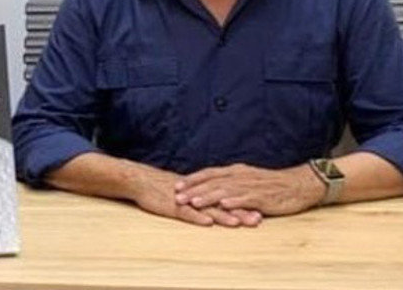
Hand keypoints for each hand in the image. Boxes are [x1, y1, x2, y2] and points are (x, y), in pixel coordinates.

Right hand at [129, 166, 261, 227]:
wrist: (141, 180)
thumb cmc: (164, 188)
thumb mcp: (188, 192)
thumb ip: (203, 197)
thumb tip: (219, 205)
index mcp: (203, 191)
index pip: (227, 197)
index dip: (243, 204)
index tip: (261, 210)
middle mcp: (197, 194)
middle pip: (222, 203)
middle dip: (240, 211)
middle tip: (258, 219)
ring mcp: (186, 200)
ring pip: (207, 208)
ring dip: (223, 215)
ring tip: (238, 223)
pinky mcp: (172, 206)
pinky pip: (186, 212)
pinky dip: (197, 216)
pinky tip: (207, 222)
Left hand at [174, 163, 324, 215]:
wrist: (299, 184)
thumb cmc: (272, 184)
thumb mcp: (248, 180)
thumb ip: (231, 183)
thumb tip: (212, 189)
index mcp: (236, 171)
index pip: (209, 173)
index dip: (192, 179)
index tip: (176, 186)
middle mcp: (241, 176)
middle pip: (213, 182)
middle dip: (194, 190)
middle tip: (177, 197)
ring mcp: (251, 186)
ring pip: (226, 190)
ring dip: (208, 196)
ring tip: (194, 202)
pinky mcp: (263, 196)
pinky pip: (247, 199)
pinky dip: (235, 202)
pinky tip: (224, 206)